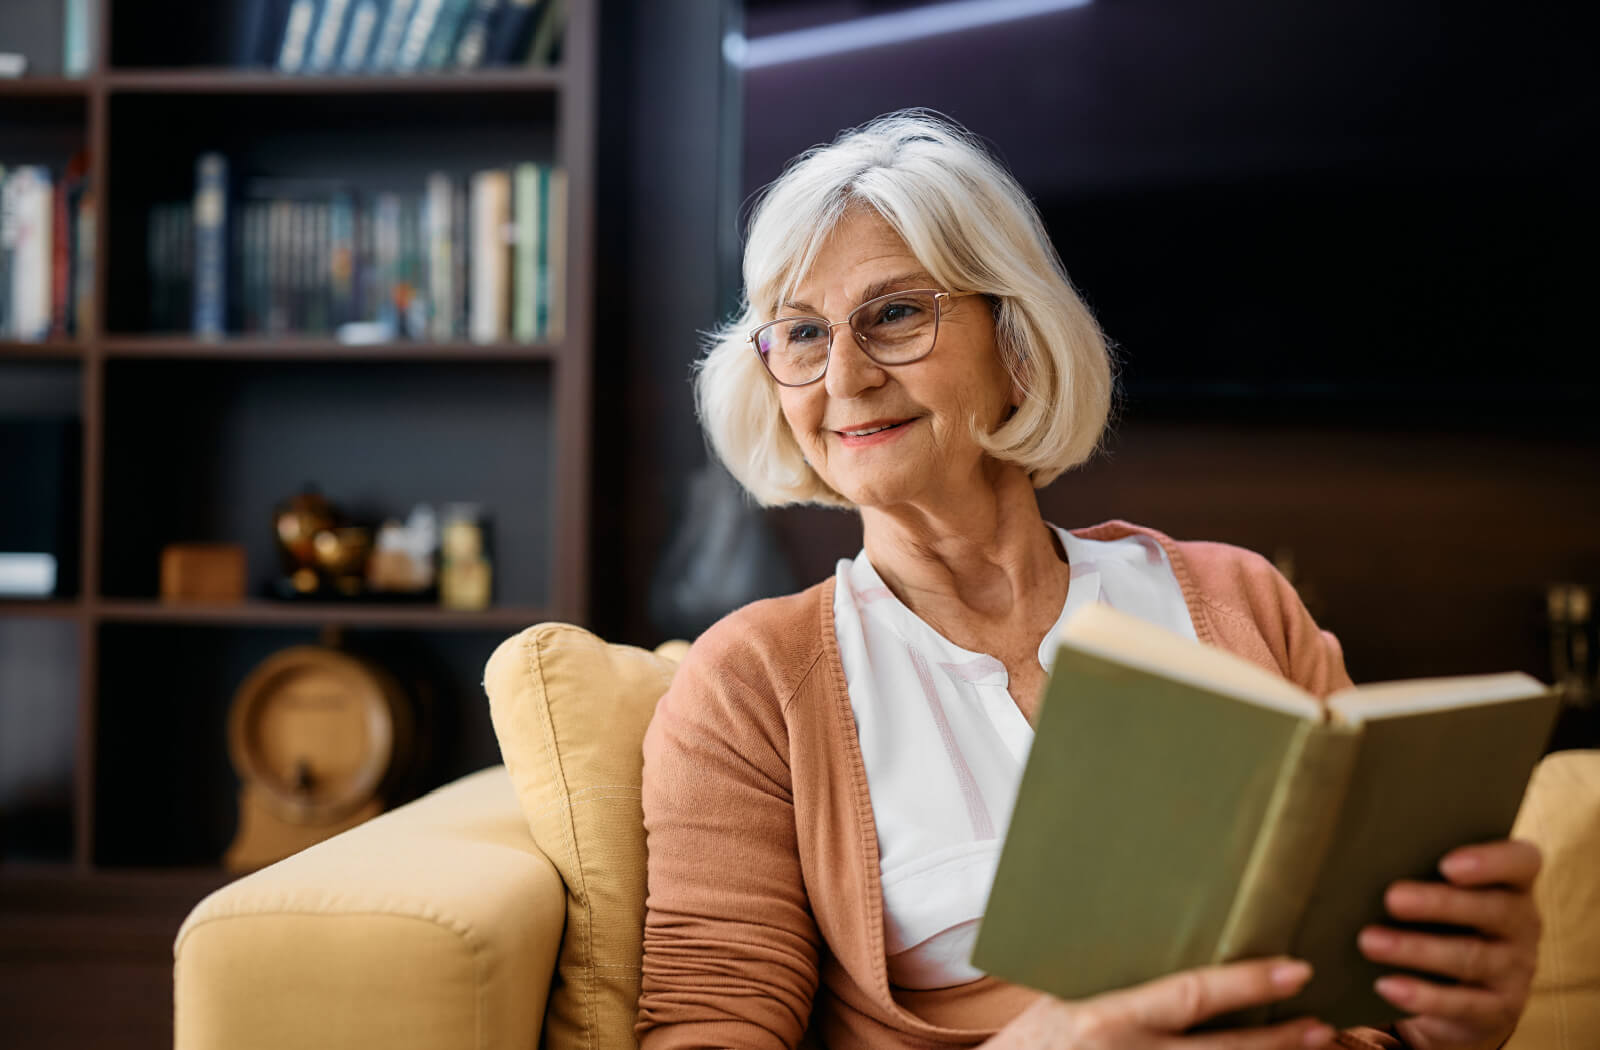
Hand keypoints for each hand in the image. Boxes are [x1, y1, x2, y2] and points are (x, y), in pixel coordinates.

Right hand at [988, 957, 1333, 1048]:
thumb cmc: (1028, 1043)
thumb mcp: (1061, 998)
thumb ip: (1111, 981)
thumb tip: (1162, 937)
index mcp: (1105, 1018)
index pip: (1192, 997)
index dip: (1249, 984)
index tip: (1296, 970)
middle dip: (1278, 1041)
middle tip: (1323, 1025)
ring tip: (1314, 1049)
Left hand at [1358, 839, 1541, 1049]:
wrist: (1462, 986)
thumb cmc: (1441, 917)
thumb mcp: (1439, 889)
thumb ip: (1418, 868)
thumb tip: (1357, 858)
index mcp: (1511, 883)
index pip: (1521, 861)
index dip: (1491, 861)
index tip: (1447, 864)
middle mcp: (1521, 923)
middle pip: (1493, 909)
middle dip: (1440, 904)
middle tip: (1392, 898)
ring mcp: (1515, 968)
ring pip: (1472, 957)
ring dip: (1417, 949)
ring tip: (1370, 942)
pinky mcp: (1500, 1008)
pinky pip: (1463, 1004)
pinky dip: (1423, 996)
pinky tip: (1387, 986)